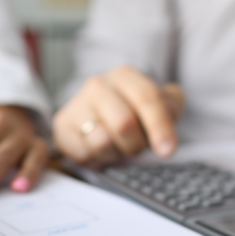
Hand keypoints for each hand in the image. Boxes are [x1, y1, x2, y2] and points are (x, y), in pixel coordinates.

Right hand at [54, 66, 185, 166]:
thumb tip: (171, 107)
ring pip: (102, 141)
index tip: (168, 150)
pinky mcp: (63, 127)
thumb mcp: (158, 106)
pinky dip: (96, 159)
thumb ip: (171, 104)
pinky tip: (98, 150)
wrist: (95, 119)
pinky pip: (84, 153)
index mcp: (125, 77)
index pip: (147, 98)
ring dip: (116, 153)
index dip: (160, 126)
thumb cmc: (132, 113)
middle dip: (135, 144)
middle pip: (125, 124)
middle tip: (135, 146)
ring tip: (116, 147)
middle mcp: (98, 85)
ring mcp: (77, 105)